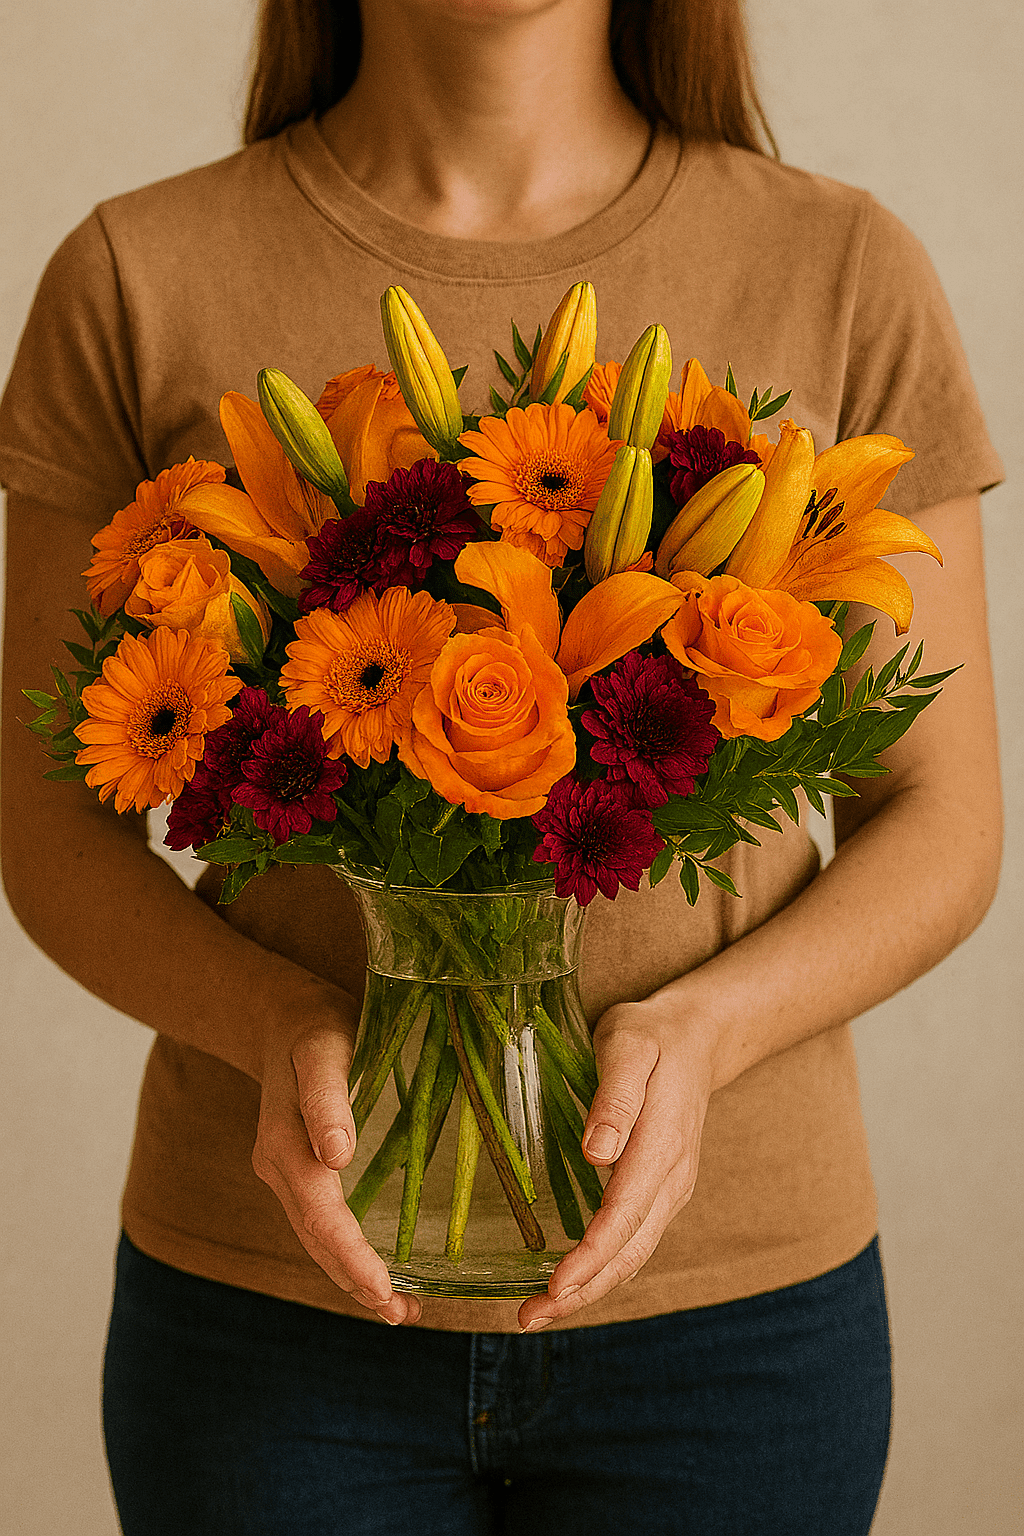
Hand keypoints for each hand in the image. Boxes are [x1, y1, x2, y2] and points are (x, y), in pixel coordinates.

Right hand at [251, 990, 420, 1326]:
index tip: (384, 1289)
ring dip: (352, 1277)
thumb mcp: (325, 1049)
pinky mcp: (301, 1171)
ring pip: (317, 1239)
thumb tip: (338, 1156)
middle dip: (356, 1280)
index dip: (352, 1257)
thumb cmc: (314, 1026)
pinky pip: (321, 1222)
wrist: (282, 1016)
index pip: (322, 1215)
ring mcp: (286, 1173)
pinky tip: (378, 1270)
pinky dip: (347, 1253)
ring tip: (398, 1312)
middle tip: (402, 1315)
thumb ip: (327, 1098)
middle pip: (317, 1239)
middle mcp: (279, 1167)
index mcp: (284, 1145)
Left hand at [517, 996, 713, 1331]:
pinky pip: (634, 1239)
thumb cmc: (651, 1035)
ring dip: (591, 1288)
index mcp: (663, 1145)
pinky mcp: (661, 1188)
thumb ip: (615, 1100)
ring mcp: (671, 1187)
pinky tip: (573, 1280)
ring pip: (634, 1253)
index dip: (589, 1257)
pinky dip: (603, 1268)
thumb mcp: (628, 1047)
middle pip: (630, 1250)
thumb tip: (597, 1155)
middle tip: (529, 1318)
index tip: (554, 1286)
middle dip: (583, 1290)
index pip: (624, 1215)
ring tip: (540, 1311)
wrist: (696, 1036)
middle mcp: (673, 1178)